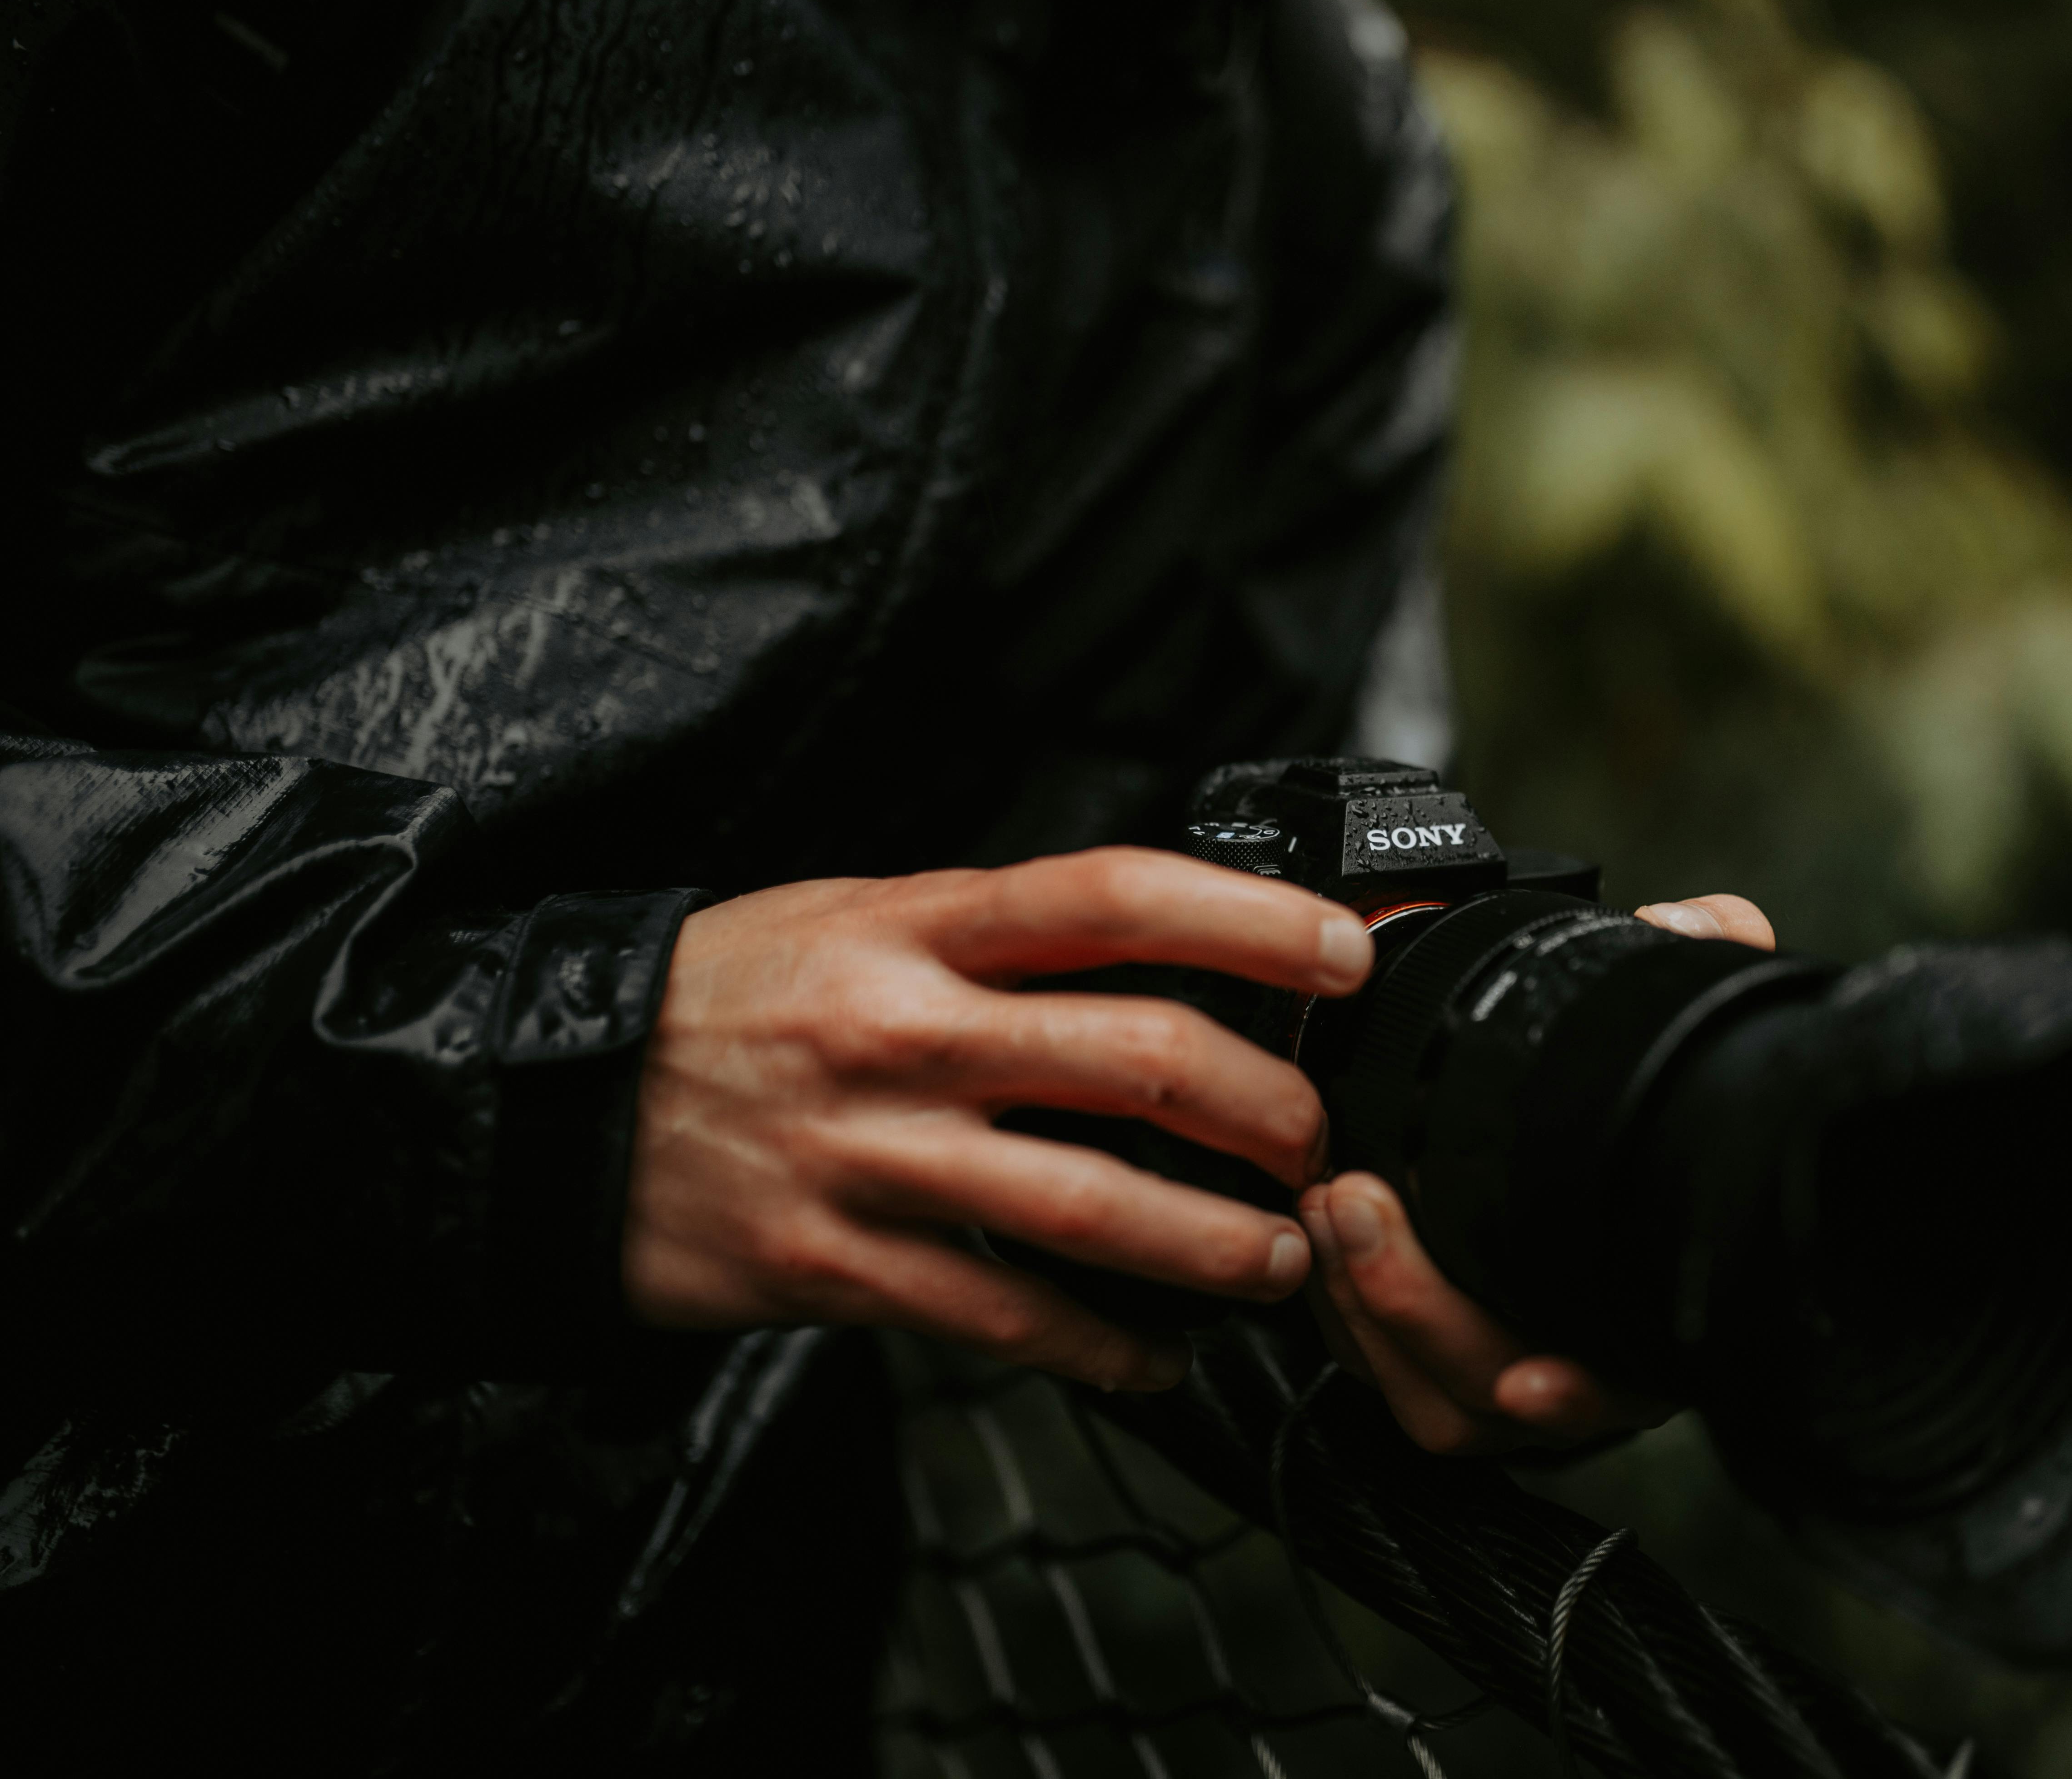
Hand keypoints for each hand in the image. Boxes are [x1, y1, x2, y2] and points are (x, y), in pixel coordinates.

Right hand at [623, 849, 1372, 1391]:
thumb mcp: (852, 919)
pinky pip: (1005, 1318)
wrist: (544, 1108)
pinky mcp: (836, 1268)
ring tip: (1279, 1261)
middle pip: (1136, 1055)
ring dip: (1216, 1245)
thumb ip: (992, 937)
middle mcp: (900, 1032)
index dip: (1248, 919)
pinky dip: (1104, 1348)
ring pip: (1092, 1205)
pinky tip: (1159, 1357)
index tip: (1343, 952)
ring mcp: (869, 1156)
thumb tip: (1157, 954)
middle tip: (1319, 1140)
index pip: (1112, 897)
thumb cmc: (723, 1003)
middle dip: (1266, 1108)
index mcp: (912, 926)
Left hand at [1298, 893, 1776, 1452]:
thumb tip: (1681, 925)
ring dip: (1362, 1306)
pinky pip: (1380, 1371)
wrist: (1610, 1134)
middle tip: (1355, 1202)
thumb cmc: (1663, 1102)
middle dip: (1414, 1311)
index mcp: (1658, 1315)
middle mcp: (1589, 1366)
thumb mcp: (1694, 1023)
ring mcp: (1509, 1367)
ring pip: (1422, 1393)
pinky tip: (1317, 1234)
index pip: (1622, 1383)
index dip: (1577, 1391)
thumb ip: (1712, 959)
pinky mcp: (1437, 1357)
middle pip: (1486, 1396)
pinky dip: (1343, 1314)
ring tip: (1323, 1202)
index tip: (1532, 1378)